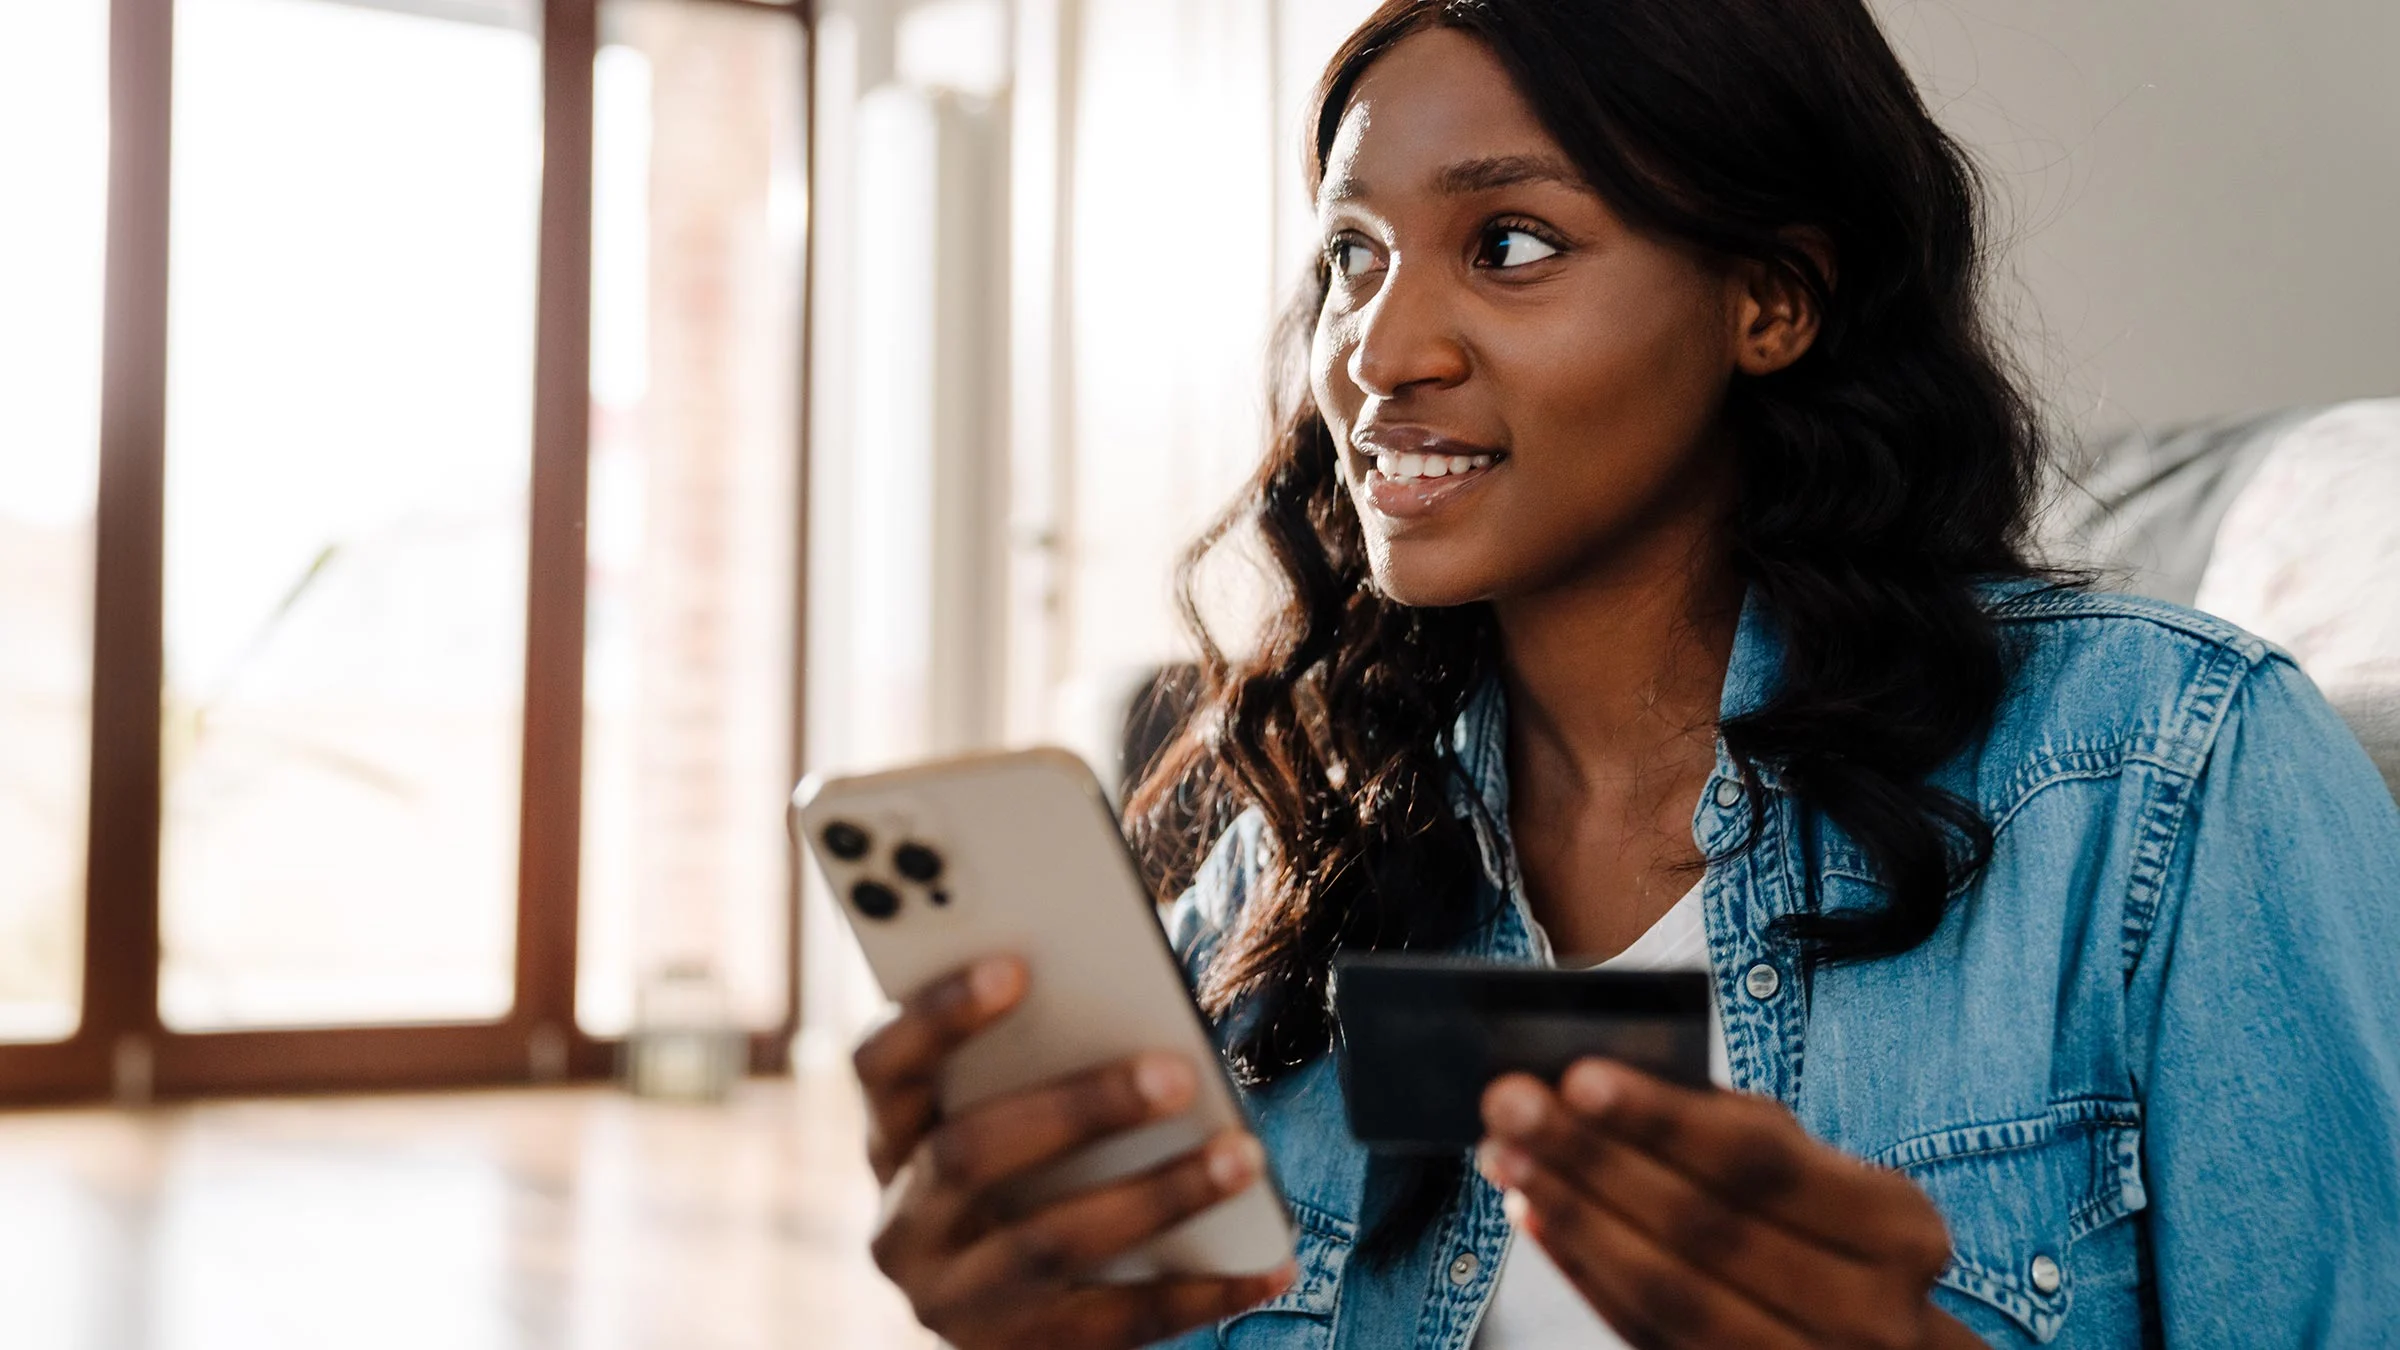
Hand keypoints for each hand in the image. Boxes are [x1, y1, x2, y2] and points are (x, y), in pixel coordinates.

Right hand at [853, 955, 1295, 1348]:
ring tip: (1241, 1156)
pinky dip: (1202, 1293)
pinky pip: (1117, 1325)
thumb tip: (1134, 1003)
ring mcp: (954, 1302)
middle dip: (1077, 1108)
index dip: (938, 1014)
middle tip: (1175, 1072)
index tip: (1016, 966)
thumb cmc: (1022, 1168)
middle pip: (968, 1155)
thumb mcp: (998, 1112)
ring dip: (1156, 1196)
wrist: (998, 1317)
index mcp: (890, 1139)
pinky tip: (1270, 1263)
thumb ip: (1035, 1058)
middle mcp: (902, 1225)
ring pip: (1046, 1244)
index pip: (882, 1065)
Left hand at [1476, 1060, 1983, 1349]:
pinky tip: (1535, 1216)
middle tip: (1510, 1102)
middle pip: (1704, 1229)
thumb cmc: (1842, 1243)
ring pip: (1666, 1292)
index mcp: (1898, 1230)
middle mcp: (1868, 1314)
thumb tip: (1613, 1083)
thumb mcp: (1831, 1181)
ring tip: (1507, 1155)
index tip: (1579, 1074)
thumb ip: (1747, 1134)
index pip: (1765, 1165)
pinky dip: (1583, 1271)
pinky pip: (1646, 1333)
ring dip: (1572, 1215)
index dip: (1668, 1122)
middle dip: (1595, 1159)